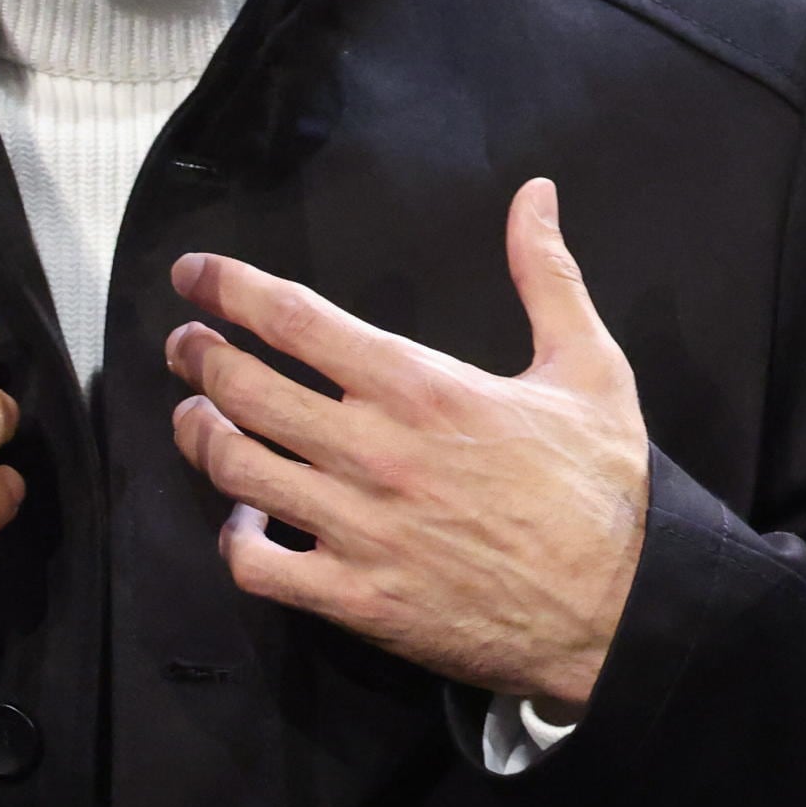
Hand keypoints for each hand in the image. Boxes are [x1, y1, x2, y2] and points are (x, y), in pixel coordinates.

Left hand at [163, 179, 648, 704]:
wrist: (622, 610)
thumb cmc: (604, 489)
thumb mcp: (590, 367)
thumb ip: (548, 276)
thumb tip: (535, 196)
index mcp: (422, 387)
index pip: (294, 320)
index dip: (228, 289)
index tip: (193, 276)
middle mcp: (375, 451)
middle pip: (243, 389)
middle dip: (197, 357)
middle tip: (182, 346)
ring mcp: (358, 528)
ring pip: (235, 470)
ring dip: (199, 436)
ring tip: (193, 419)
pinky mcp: (356, 597)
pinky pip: (257, 565)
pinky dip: (233, 538)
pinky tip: (243, 520)